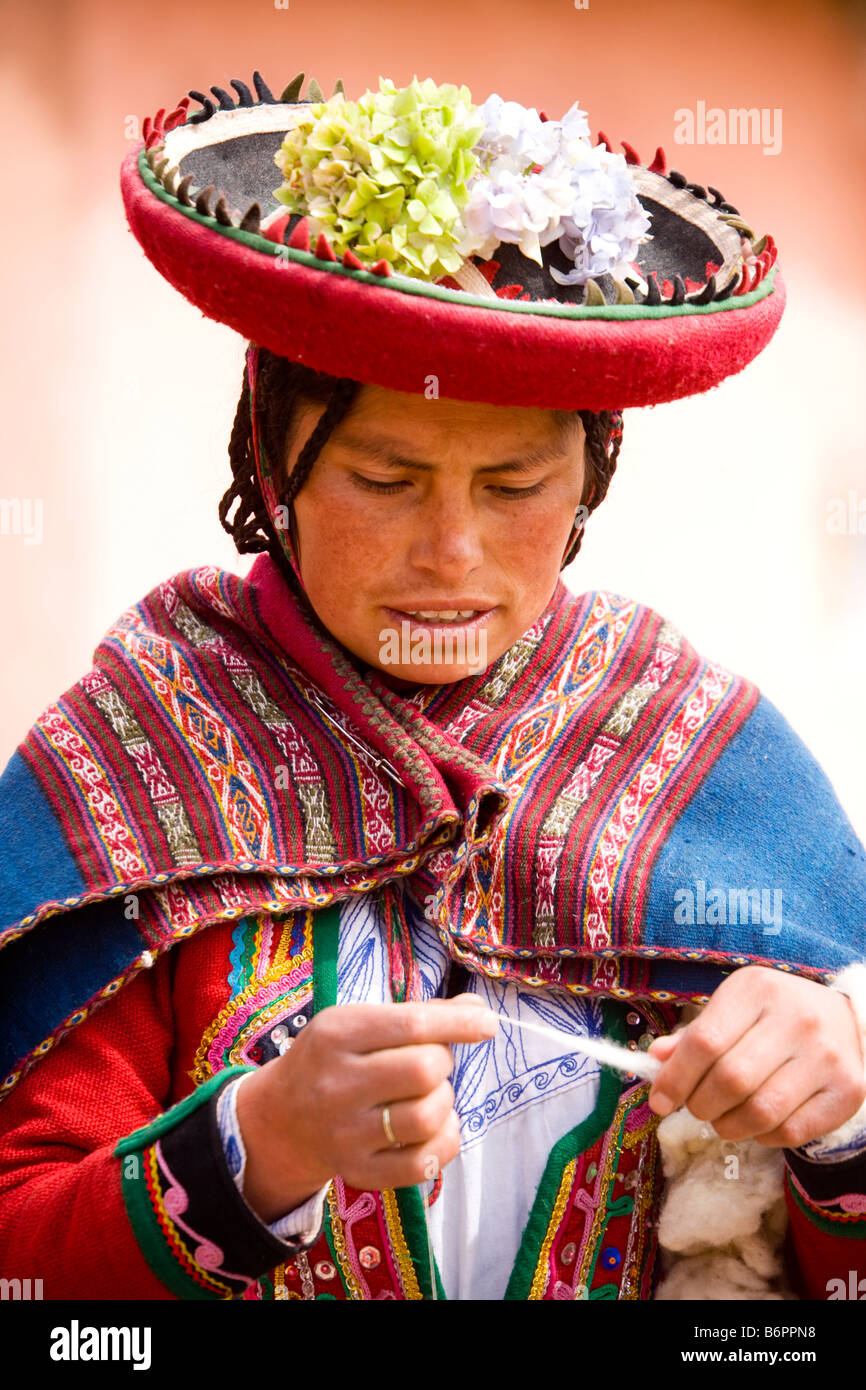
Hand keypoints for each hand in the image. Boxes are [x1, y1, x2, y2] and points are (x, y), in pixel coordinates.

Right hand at [236, 995, 496, 1221]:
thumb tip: (478, 1010)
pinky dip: (444, 1142)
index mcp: (337, 1034)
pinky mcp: (359, 1171)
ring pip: (427, 1117)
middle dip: (443, 1062)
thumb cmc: (334, 1059)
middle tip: (432, 1062)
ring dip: (444, 1101)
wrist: (281, 1118)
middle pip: (423, 1071)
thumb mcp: (359, 1022)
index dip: (459, 1023)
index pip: (411, 1025)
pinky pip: (423, 1164)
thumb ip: (418, 1015)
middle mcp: (337, 1084)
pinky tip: (434, 1128)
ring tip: (429, 1094)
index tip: (487, 1023)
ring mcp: (346, 1134)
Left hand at [646, 966, 865, 1146]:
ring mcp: (826, 1056)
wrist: (844, 1020)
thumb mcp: (732, 1008)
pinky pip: (792, 1132)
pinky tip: (758, 1123)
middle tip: (696, 1108)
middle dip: (700, 1105)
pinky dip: (764, 1137)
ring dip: (729, 1126)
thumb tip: (657, 1059)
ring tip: (724, 1119)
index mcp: (757, 990)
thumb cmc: (774, 1014)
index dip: (675, 1078)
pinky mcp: (847, 1091)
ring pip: (761, 1112)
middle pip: (730, 1080)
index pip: (704, 1043)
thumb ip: (695, 1035)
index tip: (659, 1101)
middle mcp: (796, 1019)